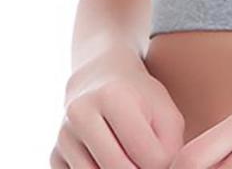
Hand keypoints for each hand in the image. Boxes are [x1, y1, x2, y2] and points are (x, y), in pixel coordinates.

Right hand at [51, 46, 184, 168]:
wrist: (99, 79)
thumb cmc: (140, 96)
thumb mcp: (166, 110)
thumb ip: (171, 146)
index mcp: (114, 97)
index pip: (149, 156)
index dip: (164, 162)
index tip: (166, 152)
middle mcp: (81, 115)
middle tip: (146, 159)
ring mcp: (63, 137)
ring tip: (130, 156)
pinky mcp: (53, 155)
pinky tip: (108, 158)